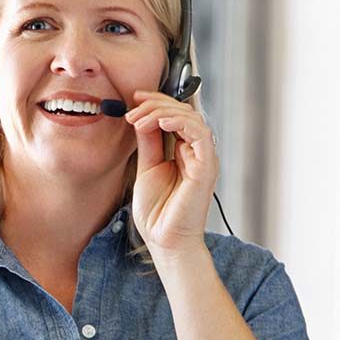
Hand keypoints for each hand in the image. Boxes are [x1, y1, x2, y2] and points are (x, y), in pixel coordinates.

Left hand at [125, 90, 218, 259]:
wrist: (164, 241)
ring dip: (163, 112)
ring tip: (141, 117)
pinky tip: (161, 122)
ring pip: (191, 118)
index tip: (133, 98)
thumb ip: (148, 143)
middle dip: (155, 105)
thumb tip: (142, 117)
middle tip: (132, 109)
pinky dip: (182, 123)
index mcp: (182, 151)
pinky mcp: (207, 167)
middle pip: (182, 112)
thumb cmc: (157, 213)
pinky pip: (201, 135)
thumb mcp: (147, 169)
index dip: (156, 102)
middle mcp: (195, 151)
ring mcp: (203, 158)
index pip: (173, 115)